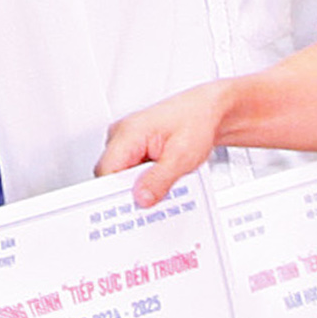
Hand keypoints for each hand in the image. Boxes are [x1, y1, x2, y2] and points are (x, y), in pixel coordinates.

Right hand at [96, 81, 232, 208]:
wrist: (210, 111)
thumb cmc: (197, 121)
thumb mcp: (181, 157)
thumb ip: (159, 180)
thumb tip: (141, 198)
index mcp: (127, 132)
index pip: (106, 171)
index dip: (116, 193)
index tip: (132, 206)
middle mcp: (121, 135)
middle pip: (111, 175)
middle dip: (130, 191)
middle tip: (154, 197)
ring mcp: (126, 140)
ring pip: (121, 175)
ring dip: (139, 185)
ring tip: (164, 181)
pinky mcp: (134, 147)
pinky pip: (130, 171)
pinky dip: (144, 179)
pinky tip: (161, 177)